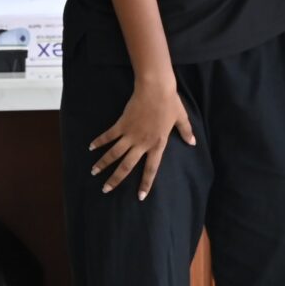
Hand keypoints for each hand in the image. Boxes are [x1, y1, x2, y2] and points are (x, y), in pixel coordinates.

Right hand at [89, 81, 195, 198]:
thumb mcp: (181, 118)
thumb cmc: (170, 102)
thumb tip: (193, 142)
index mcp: (158, 144)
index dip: (146, 183)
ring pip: (114, 154)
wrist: (155, 88)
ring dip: (103, 163)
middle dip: (116, 179)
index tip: (140, 196)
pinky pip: (109, 136)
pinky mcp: (122, 124)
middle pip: (127, 166)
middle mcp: (142, 143)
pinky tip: (91, 147)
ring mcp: (130, 135)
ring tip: (94, 171)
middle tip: (106, 189)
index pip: (151, 169)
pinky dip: (100, 141)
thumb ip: (186, 132)